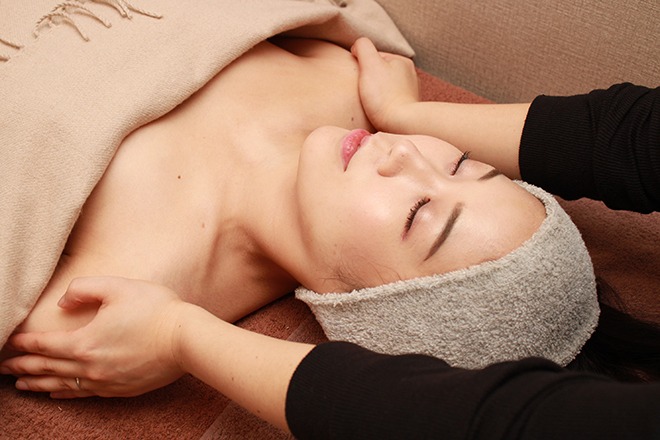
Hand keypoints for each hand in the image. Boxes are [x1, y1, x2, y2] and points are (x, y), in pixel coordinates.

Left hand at [0, 277, 186, 397]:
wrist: (186, 339)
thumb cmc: (155, 310)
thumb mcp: (118, 287)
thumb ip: (84, 289)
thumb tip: (63, 301)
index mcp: (84, 341)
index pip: (44, 344)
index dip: (25, 343)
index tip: (11, 343)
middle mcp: (89, 366)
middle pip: (47, 368)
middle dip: (23, 368)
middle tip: (4, 369)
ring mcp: (104, 381)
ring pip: (62, 385)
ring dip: (38, 385)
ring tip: (21, 385)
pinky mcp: (119, 389)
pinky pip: (83, 394)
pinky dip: (64, 394)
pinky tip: (57, 394)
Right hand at [351, 37, 419, 131]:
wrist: (401, 125)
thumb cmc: (384, 96)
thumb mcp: (370, 64)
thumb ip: (362, 47)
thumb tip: (357, 48)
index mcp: (402, 61)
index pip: (374, 57)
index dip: (362, 67)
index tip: (361, 81)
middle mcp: (409, 75)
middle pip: (380, 73)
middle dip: (369, 81)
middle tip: (364, 93)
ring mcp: (410, 93)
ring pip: (385, 88)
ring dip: (376, 94)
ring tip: (372, 104)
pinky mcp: (408, 109)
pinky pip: (390, 102)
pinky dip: (383, 106)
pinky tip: (379, 112)